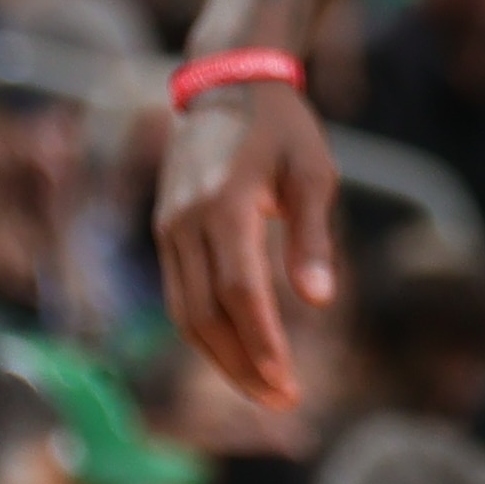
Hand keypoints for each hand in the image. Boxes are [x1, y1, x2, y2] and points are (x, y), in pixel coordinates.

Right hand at [153, 80, 340, 411]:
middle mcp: (186, 222)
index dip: (261, 341)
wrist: (227, 84)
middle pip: (205, 314)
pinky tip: (237, 352)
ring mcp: (168, 229)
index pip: (239, 291)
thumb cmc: (283, 128)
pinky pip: (180, 295)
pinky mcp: (164, 232)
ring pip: (185, 313)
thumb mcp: (313, 172)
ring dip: (221, 357)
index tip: (287, 382)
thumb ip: (313, 237)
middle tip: (282, 399)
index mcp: (225, 204)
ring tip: (264, 388)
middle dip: (242, 364)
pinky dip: (205, 331)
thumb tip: (320, 301)